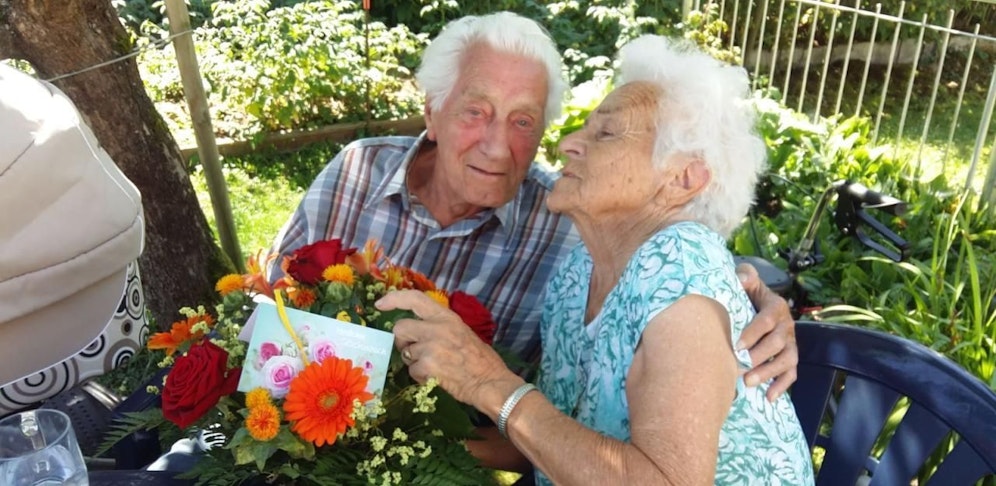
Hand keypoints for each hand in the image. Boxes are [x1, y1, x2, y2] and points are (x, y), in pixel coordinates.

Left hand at [375, 290, 519, 408]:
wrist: (490, 382)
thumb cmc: (481, 360)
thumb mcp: (462, 332)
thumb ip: (439, 327)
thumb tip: (415, 330)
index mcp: (447, 317)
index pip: (415, 299)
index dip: (394, 299)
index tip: (380, 304)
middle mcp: (437, 328)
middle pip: (400, 328)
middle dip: (402, 341)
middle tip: (414, 351)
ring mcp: (431, 347)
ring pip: (405, 353)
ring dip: (414, 362)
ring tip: (434, 367)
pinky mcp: (427, 366)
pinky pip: (412, 371)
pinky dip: (420, 377)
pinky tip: (436, 378)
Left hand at [736, 263, 797, 400]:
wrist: (756, 304)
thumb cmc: (747, 295)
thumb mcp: (747, 281)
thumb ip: (745, 276)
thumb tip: (742, 277)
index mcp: (776, 306)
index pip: (767, 320)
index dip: (753, 333)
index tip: (737, 345)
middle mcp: (787, 325)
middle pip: (778, 343)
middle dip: (759, 357)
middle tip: (739, 368)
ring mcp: (791, 343)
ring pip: (787, 361)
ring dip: (769, 373)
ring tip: (749, 383)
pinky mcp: (790, 358)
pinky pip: (791, 374)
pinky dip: (781, 386)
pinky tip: (768, 397)